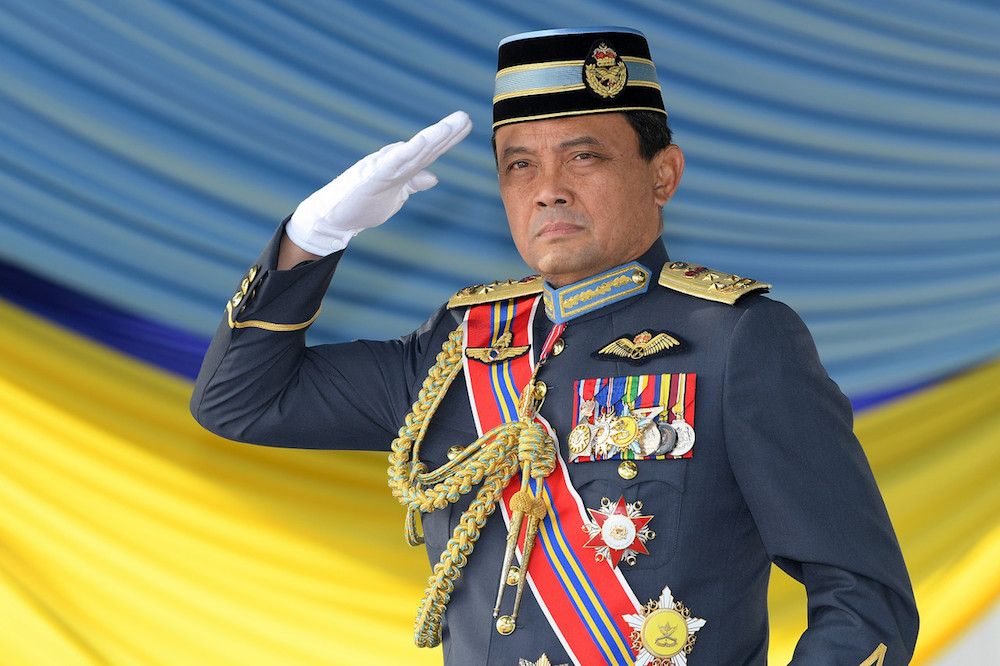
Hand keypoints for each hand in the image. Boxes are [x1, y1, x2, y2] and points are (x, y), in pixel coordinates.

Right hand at [286, 111, 472, 254]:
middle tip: (464, 118)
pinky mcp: (372, 178)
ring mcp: (383, 168)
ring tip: (448, 127)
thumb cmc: (363, 203)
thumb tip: (434, 176)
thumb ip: (413, 183)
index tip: (467, 124)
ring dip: (430, 139)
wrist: (334, 216)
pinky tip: (420, 142)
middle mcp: (394, 162)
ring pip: (411, 152)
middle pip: (425, 147)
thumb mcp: (396, 195)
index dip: (448, 138)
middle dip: (445, 133)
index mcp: (402, 168)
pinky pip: (391, 164)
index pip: (429, 151)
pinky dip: (406, 152)